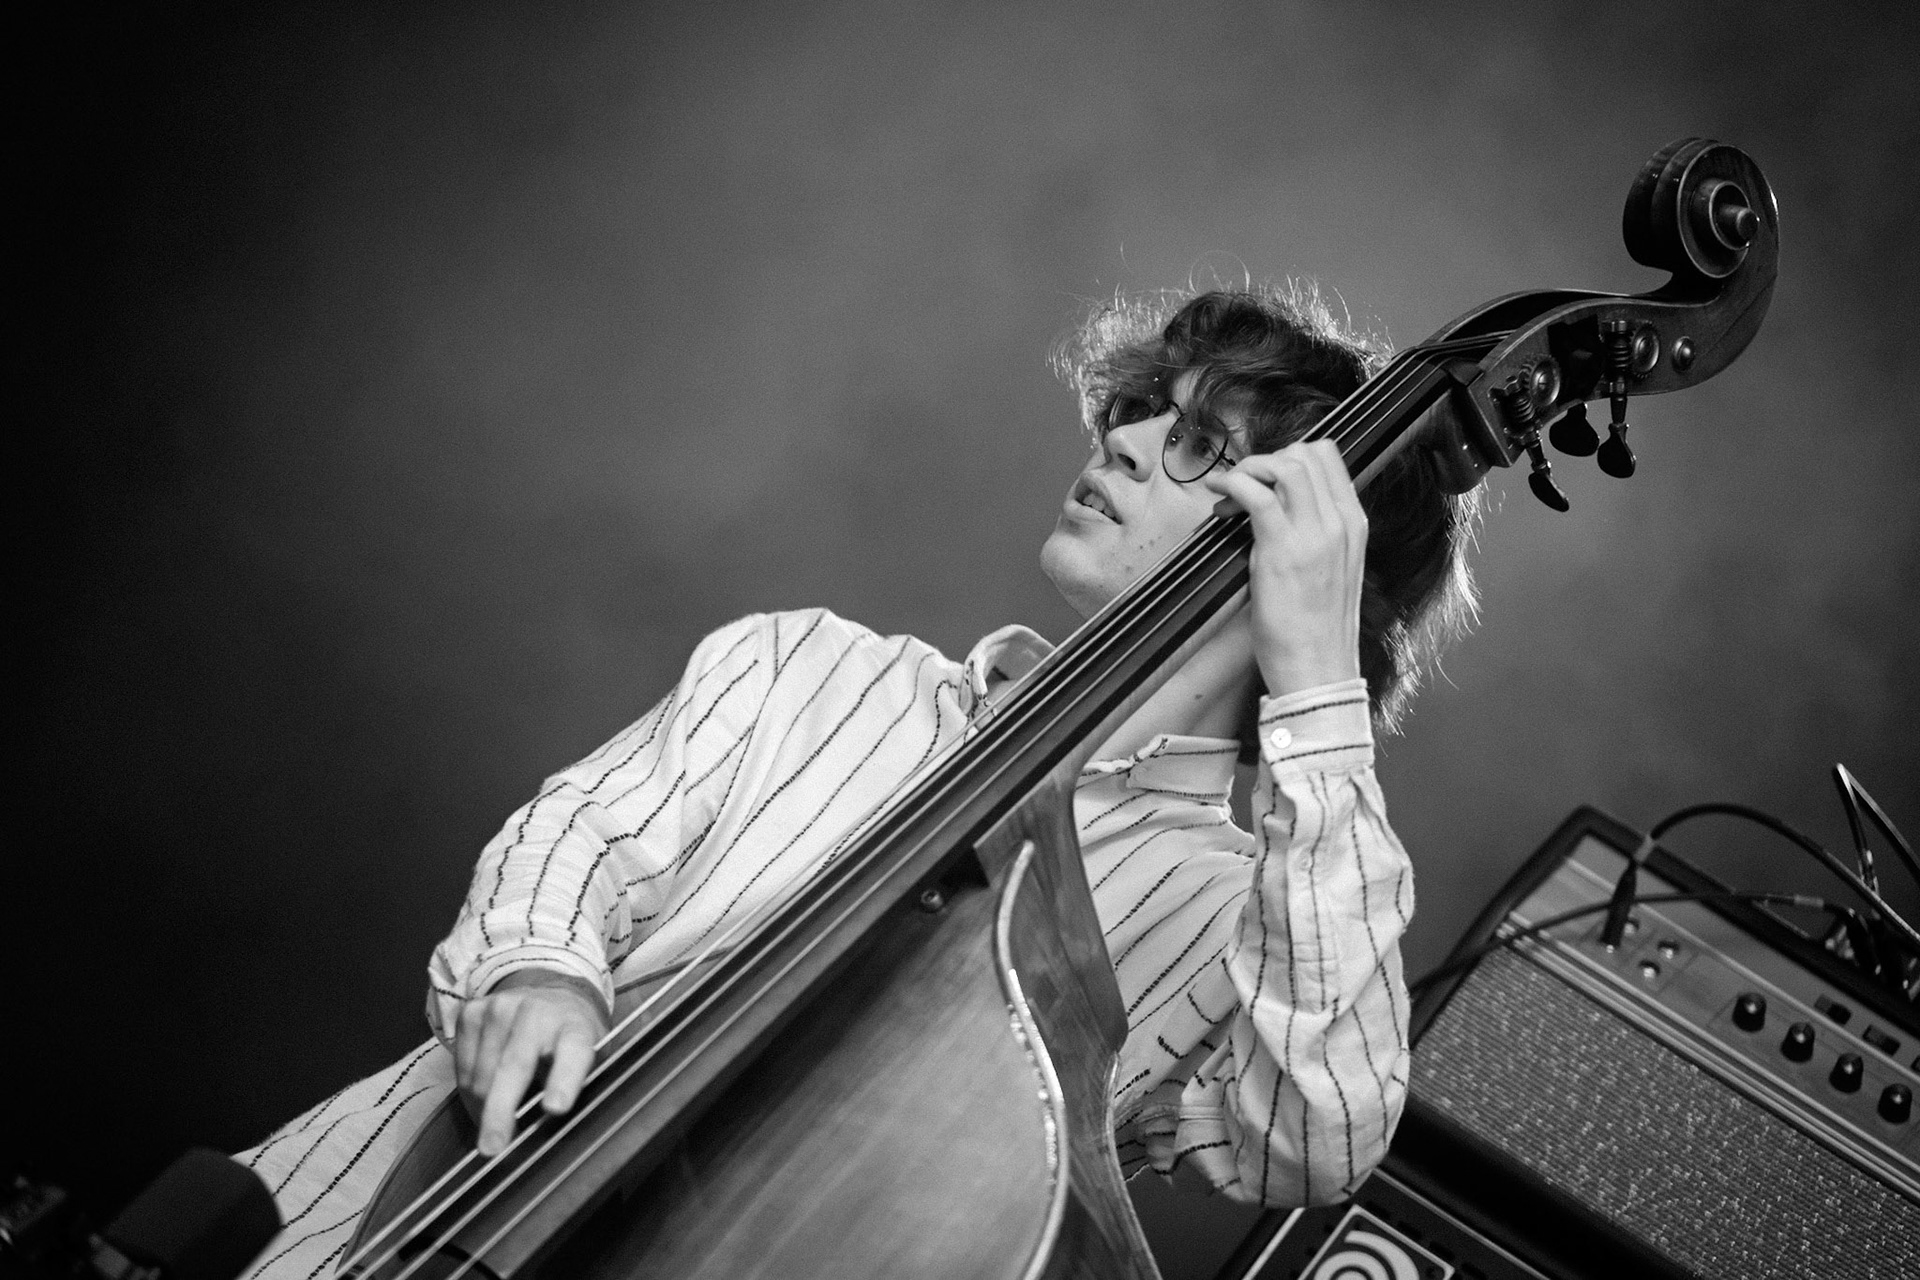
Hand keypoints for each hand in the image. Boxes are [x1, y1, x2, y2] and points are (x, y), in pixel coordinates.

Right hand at [454, 968, 609, 1156]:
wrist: (551, 997)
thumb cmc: (570, 1042)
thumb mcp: (589, 1063)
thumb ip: (573, 1092)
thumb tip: (546, 1134)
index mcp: (576, 1028)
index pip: (573, 1052)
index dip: (564, 1081)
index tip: (555, 1108)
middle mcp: (538, 1012)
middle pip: (515, 1066)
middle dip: (500, 1111)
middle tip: (493, 1148)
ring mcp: (501, 1008)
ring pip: (481, 1075)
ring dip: (483, 1109)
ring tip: (495, 1126)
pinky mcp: (472, 1012)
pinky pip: (461, 1069)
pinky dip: (469, 1094)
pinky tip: (483, 1099)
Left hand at [1201, 440, 1366, 697]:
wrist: (1318, 668)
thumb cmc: (1315, 627)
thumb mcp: (1329, 568)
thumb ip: (1314, 533)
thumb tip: (1277, 507)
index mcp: (1353, 524)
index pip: (1328, 457)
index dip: (1288, 456)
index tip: (1264, 479)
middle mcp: (1340, 523)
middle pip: (1306, 453)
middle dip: (1265, 459)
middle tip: (1241, 486)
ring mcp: (1315, 534)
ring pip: (1284, 466)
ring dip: (1248, 469)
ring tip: (1228, 491)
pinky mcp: (1283, 549)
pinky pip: (1256, 494)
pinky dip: (1232, 483)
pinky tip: (1219, 494)